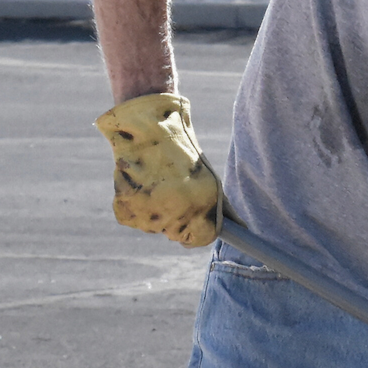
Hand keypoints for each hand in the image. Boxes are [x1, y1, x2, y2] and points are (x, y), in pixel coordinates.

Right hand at [96, 92, 222, 246]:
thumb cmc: (181, 151)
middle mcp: (175, 214)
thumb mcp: (209, 178)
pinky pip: (134, 218)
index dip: (198, 232)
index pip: (200, 239)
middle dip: (174, 219)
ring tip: (154, 181)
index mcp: (199, 204)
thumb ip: (223, 207)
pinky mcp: (126, 212)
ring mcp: (149, 215)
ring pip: (153, 226)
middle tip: (169, 190)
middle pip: (175, 234)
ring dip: (154, 211)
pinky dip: (134, 206)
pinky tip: (139, 183)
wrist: (145, 127)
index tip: (193, 224)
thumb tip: (241, 227)